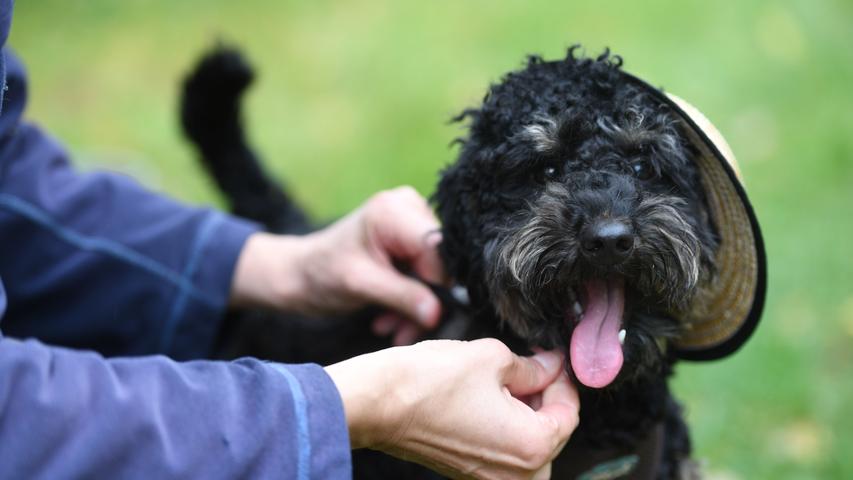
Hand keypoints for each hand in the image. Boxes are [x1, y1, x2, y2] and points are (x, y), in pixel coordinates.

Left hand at [230, 186, 445, 342]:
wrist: (301, 273)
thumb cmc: (321, 272)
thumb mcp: (360, 285)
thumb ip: (401, 296)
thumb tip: (438, 313)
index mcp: (394, 210)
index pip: (437, 248)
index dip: (437, 284)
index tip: (424, 316)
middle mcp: (409, 207)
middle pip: (440, 262)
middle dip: (423, 301)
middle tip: (400, 332)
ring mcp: (412, 222)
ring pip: (436, 274)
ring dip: (415, 308)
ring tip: (390, 328)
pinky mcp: (411, 240)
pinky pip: (427, 276)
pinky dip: (411, 301)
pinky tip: (390, 318)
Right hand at [325, 339, 578, 478]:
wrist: (377, 402)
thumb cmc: (428, 381)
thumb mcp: (492, 358)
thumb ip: (530, 366)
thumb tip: (548, 367)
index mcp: (531, 447)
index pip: (568, 413)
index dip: (563, 379)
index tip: (553, 359)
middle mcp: (515, 475)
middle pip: (551, 435)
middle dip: (545, 399)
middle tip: (533, 367)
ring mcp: (488, 479)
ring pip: (529, 448)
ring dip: (526, 417)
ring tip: (508, 383)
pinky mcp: (466, 474)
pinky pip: (503, 456)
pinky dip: (504, 430)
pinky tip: (489, 400)